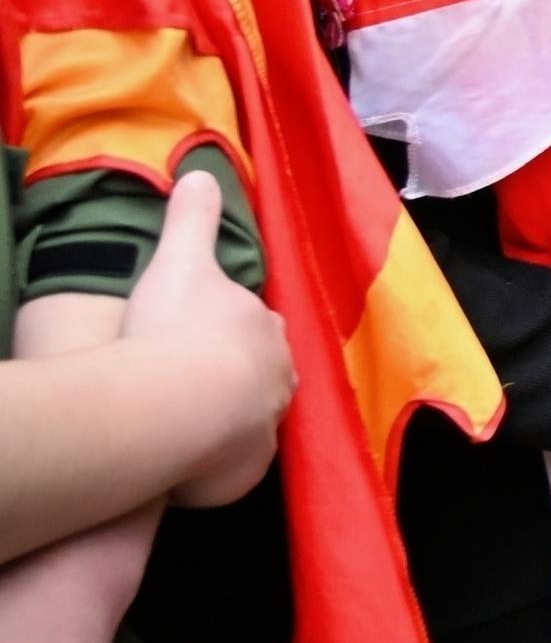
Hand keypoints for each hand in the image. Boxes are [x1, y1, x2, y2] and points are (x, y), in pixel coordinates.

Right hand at [119, 169, 292, 508]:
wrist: (179, 399)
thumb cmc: (177, 325)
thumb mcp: (181, 260)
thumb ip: (194, 218)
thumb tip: (201, 171)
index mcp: (268, 329)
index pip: (256, 328)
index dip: (229, 333)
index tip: (203, 339)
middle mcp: (281, 378)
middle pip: (259, 376)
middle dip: (233, 379)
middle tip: (191, 384)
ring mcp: (267, 428)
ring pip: (248, 423)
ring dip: (224, 423)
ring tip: (185, 424)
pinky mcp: (246, 472)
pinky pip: (230, 469)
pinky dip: (212, 466)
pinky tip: (184, 464)